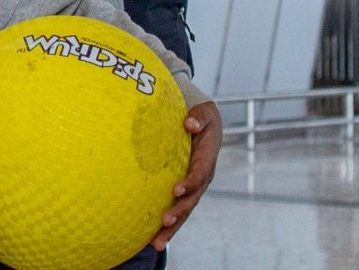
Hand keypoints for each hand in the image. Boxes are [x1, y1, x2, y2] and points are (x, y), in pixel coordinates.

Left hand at [151, 101, 219, 249]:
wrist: (205, 129)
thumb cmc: (202, 120)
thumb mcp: (204, 115)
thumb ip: (198, 119)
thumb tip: (189, 124)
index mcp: (206, 161)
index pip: (199, 174)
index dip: (190, 183)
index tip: (176, 190)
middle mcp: (202, 179)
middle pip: (191, 200)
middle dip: (179, 212)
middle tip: (165, 221)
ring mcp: (193, 189)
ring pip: (184, 212)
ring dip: (172, 228)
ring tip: (157, 243)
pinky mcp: (184, 194)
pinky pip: (177, 212)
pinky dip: (167, 227)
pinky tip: (151, 241)